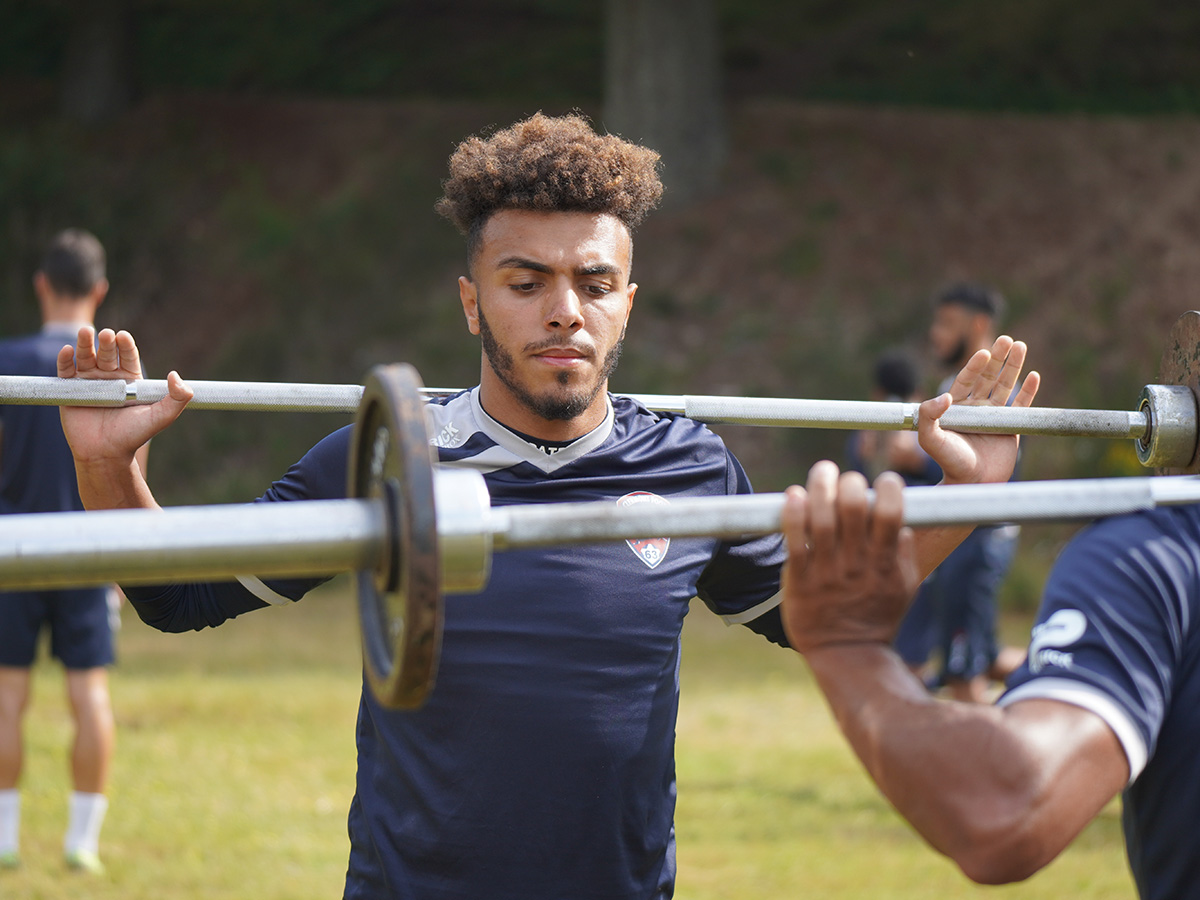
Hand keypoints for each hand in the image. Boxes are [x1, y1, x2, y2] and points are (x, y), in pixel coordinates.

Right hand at [57, 326, 191, 464]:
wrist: (106, 454)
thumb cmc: (134, 435)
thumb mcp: (162, 417)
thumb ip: (177, 398)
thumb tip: (175, 375)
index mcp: (130, 380)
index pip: (128, 356)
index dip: (126, 345)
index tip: (124, 337)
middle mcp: (109, 378)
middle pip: (107, 354)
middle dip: (106, 343)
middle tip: (106, 335)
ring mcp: (89, 382)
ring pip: (85, 357)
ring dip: (84, 344)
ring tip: (85, 332)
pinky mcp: (70, 390)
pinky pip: (66, 371)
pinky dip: (65, 360)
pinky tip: (68, 351)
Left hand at [779, 461, 919, 654]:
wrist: (846, 655)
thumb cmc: (877, 617)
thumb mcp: (905, 588)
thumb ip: (905, 554)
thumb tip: (901, 520)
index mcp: (885, 564)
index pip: (891, 514)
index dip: (889, 489)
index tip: (885, 480)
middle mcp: (856, 564)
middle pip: (853, 507)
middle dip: (850, 482)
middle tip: (846, 478)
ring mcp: (826, 571)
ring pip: (821, 518)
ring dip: (820, 486)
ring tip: (823, 472)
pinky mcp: (799, 579)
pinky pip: (794, 540)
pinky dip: (793, 513)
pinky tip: (794, 495)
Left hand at [918, 335, 1039, 484]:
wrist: (972, 484)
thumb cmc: (949, 462)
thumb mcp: (931, 440)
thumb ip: (929, 416)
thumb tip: (944, 396)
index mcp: (955, 408)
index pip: (965, 380)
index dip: (974, 366)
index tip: (983, 353)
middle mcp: (975, 408)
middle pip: (987, 377)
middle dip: (997, 358)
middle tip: (1006, 340)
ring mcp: (993, 416)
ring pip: (1005, 386)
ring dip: (1013, 367)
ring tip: (1020, 346)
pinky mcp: (1010, 427)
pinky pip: (1021, 406)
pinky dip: (1028, 391)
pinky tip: (1034, 375)